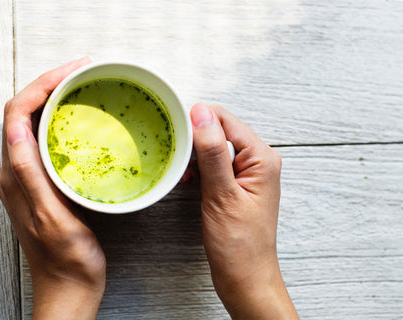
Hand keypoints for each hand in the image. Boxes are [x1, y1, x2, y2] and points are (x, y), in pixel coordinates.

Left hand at [0, 57, 105, 319]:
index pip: (17, 113)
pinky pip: (47, 139)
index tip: (73, 71)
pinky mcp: (43, 182)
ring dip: (55, 99)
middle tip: (82, 71)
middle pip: (23, 112)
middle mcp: (16, 171)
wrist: (69, 284)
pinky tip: (82, 119)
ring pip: (35, 123)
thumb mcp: (51, 218)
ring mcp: (29, 176)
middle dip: (49, 84)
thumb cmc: (66, 258)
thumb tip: (17, 129)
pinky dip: (63, 120)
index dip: (41, 85)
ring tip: (83, 86)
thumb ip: (30, 175)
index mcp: (15, 175)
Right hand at [190, 103, 297, 318]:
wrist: (245, 278)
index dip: (198, 121)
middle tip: (177, 158)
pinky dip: (198, 169)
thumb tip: (201, 113)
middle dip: (195, 140)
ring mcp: (246, 173)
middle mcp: (257, 161)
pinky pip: (214, 164)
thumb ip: (212, 152)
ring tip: (184, 174)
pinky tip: (189, 180)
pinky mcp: (235, 185)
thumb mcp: (222, 194)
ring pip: (214, 147)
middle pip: (219, 130)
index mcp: (262, 158)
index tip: (174, 131)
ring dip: (195, 156)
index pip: (225, 119)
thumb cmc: (239, 244)